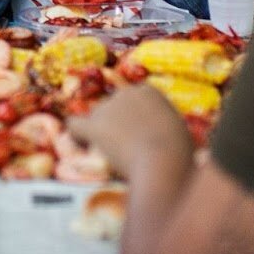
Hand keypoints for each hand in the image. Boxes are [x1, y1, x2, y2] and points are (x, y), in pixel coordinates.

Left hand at [68, 83, 191, 177]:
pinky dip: (76, 136)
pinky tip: (78, 146)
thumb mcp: (178, 132)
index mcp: (150, 92)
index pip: (133, 100)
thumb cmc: (179, 152)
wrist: (163, 161)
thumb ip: (165, 127)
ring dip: (100, 132)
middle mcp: (126, 93)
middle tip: (125, 149)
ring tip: (110, 156)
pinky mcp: (94, 126)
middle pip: (113, 107)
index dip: (133, 118)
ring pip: (96, 118)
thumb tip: (165, 138)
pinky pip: (75, 126)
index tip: (139, 135)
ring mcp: (108, 107)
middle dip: (116, 125)